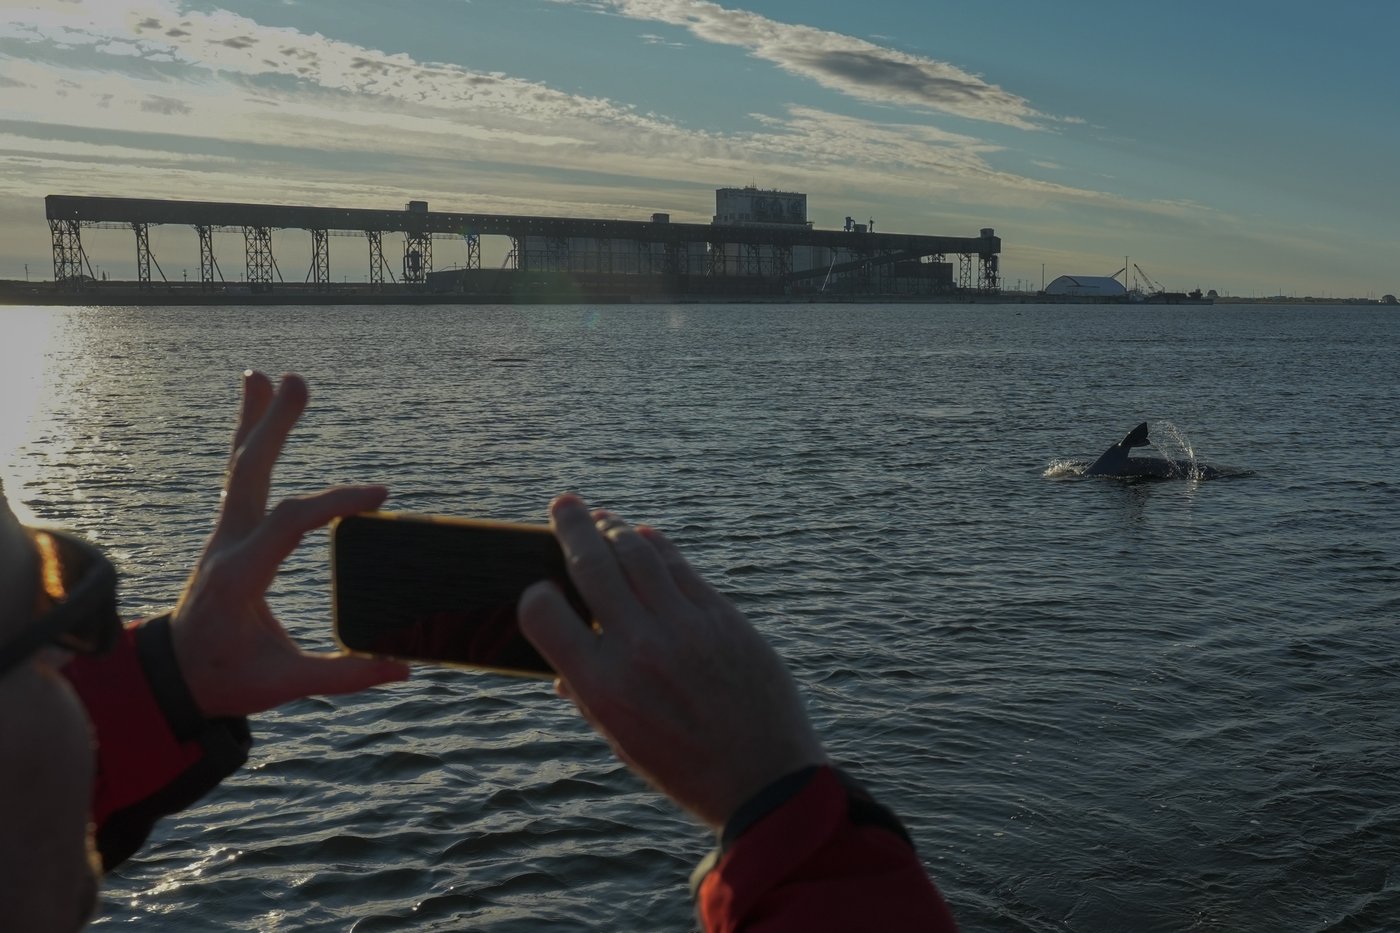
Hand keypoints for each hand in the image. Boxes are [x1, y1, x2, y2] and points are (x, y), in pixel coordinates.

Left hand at [170, 372, 407, 718]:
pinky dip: (252, 442)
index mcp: (240, 575)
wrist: (174, 678)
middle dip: (272, 427)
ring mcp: (225, 536)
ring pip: (240, 468)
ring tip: (267, 376)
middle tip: (295, 381)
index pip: (290, 522)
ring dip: (255, 421)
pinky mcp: (230, 535)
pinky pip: (241, 479)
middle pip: (249, 474)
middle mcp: (227, 546)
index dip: (335, 502)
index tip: (379, 495)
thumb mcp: (284, 685)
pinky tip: (259, 411)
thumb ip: (344, 676)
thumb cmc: (227, 679)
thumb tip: (403, 669)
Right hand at [518, 494, 826, 830]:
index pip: (543, 613)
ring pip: (639, 553)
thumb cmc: (686, 768)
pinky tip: (645, 538)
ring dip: (614, 528)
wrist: (766, 779)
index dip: (534, 595)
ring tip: (602, 518)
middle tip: (563, 503)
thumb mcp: (623, 742)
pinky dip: (658, 546)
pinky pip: (681, 567)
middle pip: (593, 563)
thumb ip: (589, 696)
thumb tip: (562, 666)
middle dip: (571, 526)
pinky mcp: (723, 617)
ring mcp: (684, 627)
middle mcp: (638, 648)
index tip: (541, 589)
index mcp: (602, 687)